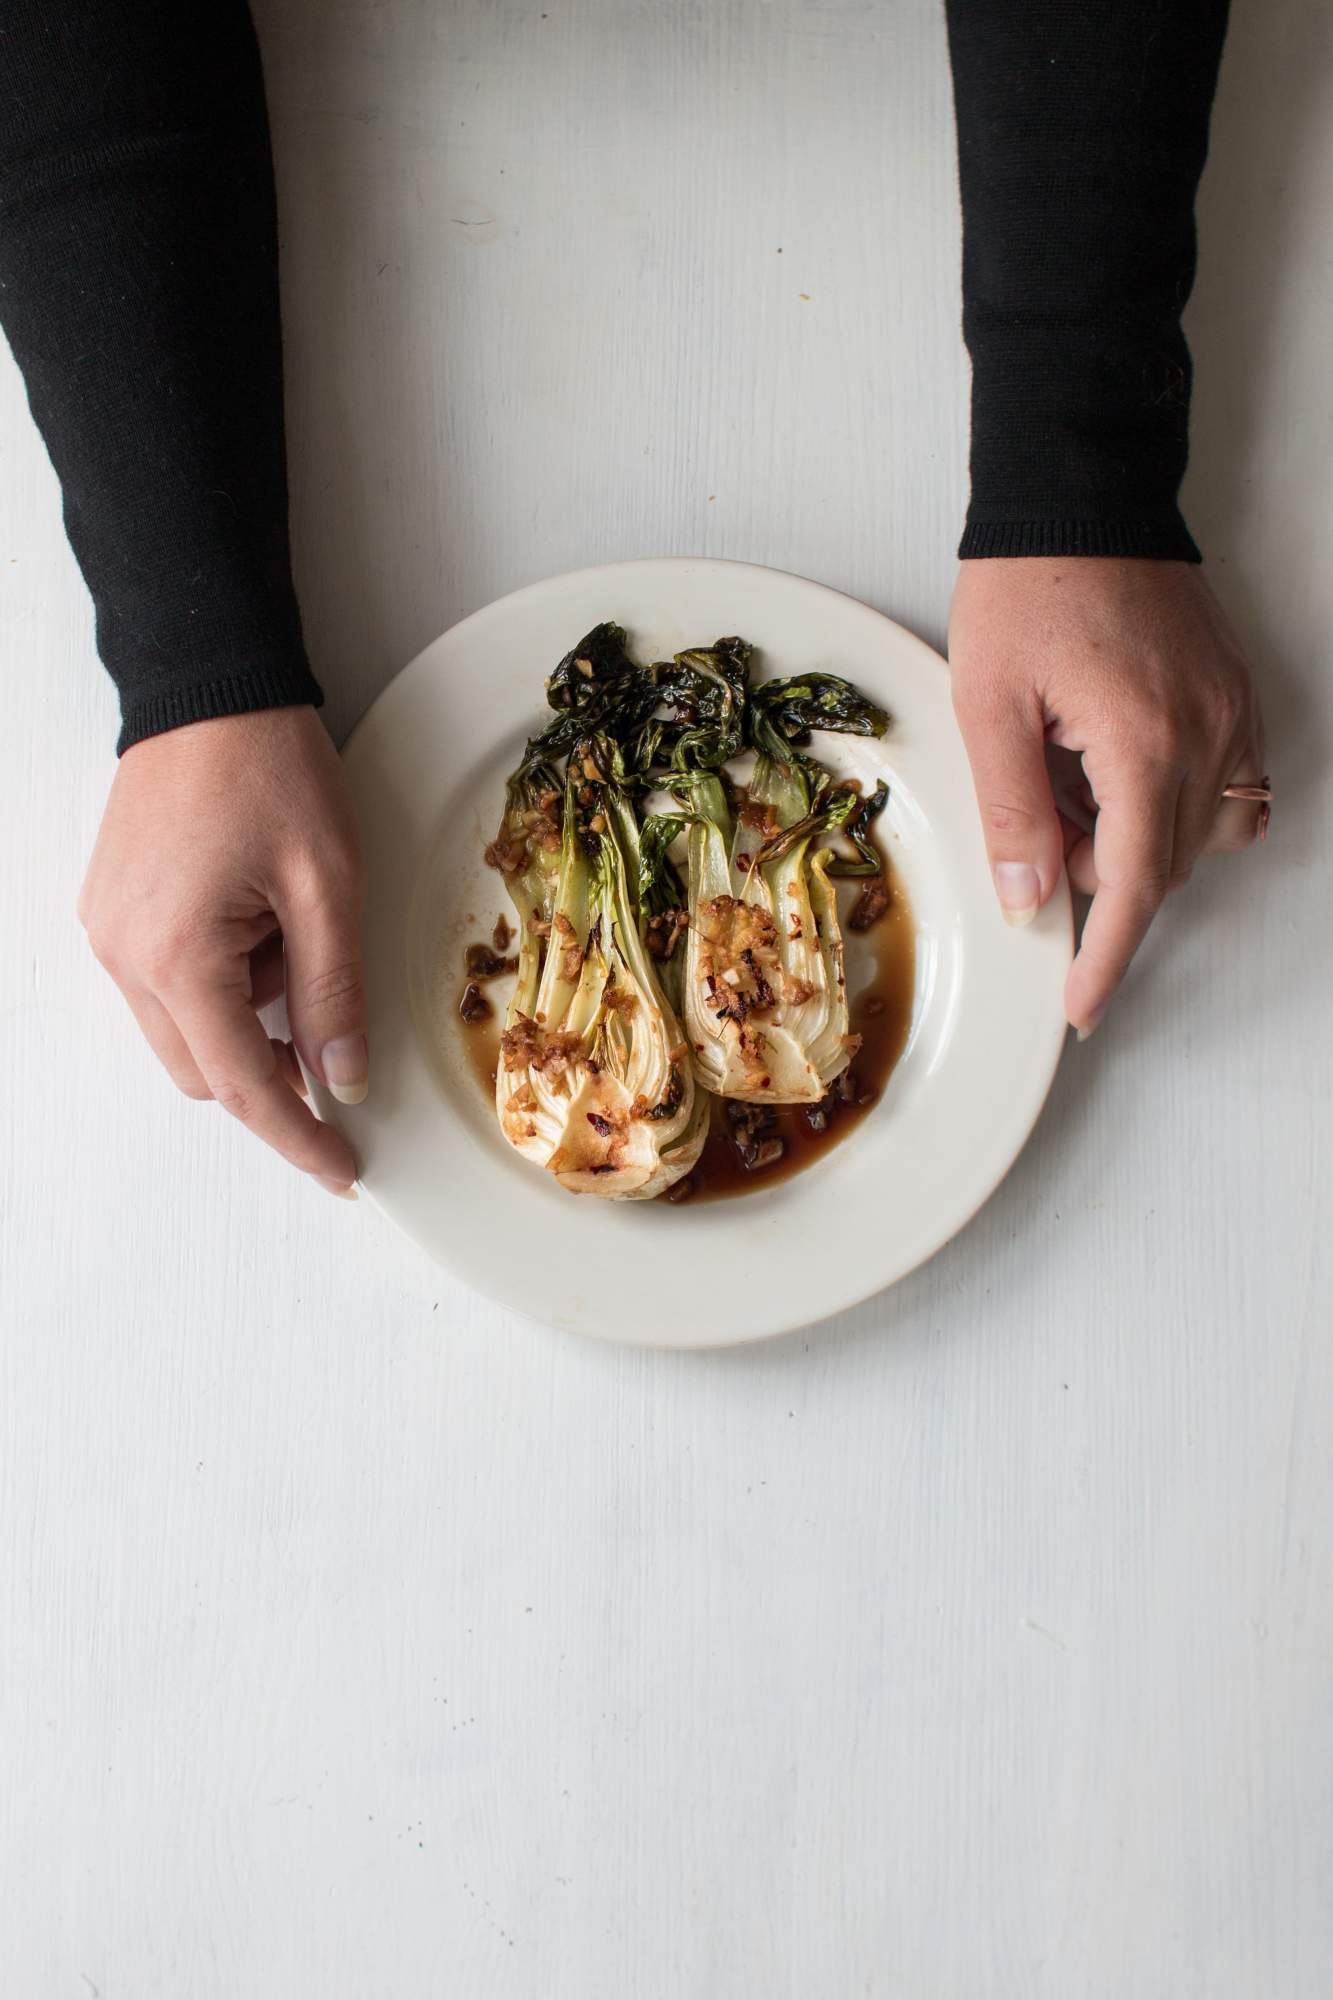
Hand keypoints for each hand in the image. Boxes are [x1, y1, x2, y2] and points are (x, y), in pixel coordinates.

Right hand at [79, 706, 364, 1195]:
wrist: (210, 685)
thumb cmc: (268, 767)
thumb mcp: (329, 886)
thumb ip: (333, 993)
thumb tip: (343, 1076)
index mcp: (177, 956)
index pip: (243, 1085)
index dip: (297, 1137)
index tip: (342, 1170)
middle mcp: (125, 955)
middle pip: (205, 1070)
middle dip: (274, 1067)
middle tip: (334, 1026)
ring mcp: (110, 932)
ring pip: (186, 1030)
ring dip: (250, 1015)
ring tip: (292, 934)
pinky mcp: (113, 910)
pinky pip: (169, 985)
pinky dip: (223, 980)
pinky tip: (260, 921)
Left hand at [948, 558, 1265, 1035]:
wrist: (1079, 494)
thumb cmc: (1026, 583)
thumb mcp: (990, 701)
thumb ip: (1012, 809)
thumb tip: (1031, 896)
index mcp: (1142, 740)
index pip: (1135, 884)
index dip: (1107, 956)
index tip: (1081, 1005)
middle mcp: (1205, 731)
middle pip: (1164, 864)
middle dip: (1099, 870)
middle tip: (1039, 813)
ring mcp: (1231, 710)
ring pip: (1201, 832)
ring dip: (1137, 838)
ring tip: (1073, 780)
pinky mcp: (1235, 691)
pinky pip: (1227, 783)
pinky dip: (1174, 802)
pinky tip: (1116, 765)